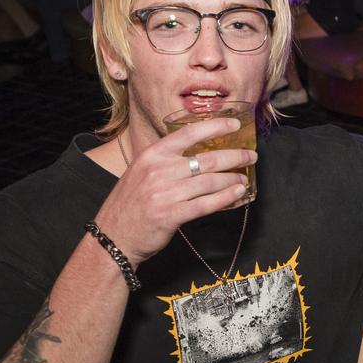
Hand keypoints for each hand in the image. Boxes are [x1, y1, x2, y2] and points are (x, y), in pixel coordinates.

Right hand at [93, 120, 254, 266]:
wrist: (112, 238)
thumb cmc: (131, 203)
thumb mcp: (142, 172)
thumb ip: (167, 160)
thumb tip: (201, 152)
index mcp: (152, 155)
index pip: (189, 133)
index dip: (216, 126)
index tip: (236, 125)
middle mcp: (159, 170)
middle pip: (208, 158)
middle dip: (236, 156)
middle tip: (251, 156)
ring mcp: (165, 193)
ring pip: (211, 181)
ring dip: (233, 179)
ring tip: (244, 179)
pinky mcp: (171, 215)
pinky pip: (207, 204)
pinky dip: (226, 198)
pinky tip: (238, 194)